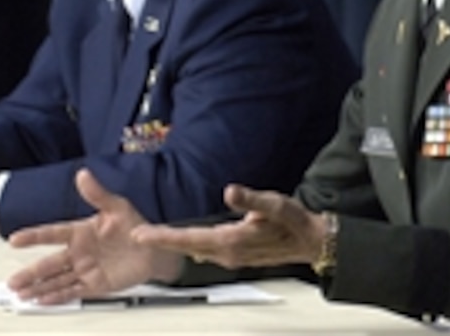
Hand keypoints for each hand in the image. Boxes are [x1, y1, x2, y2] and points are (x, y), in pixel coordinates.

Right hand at [7, 168, 181, 304]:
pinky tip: (42, 300)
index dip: (33, 237)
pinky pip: (73, 291)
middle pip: (50, 263)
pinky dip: (57, 297)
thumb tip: (83, 174)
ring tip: (21, 293)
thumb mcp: (117, 206)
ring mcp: (85, 269)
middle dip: (31, 273)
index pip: (52, 234)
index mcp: (80, 232)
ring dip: (39, 287)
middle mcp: (79, 252)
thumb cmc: (135, 226)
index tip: (14, 240)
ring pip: (57, 279)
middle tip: (12, 281)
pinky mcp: (94, 284)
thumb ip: (97, 193)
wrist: (153, 250)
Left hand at [130, 184, 325, 269]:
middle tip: (138, 236)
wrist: (312, 242)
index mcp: (232, 241)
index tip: (141, 235)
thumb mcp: (275, 203)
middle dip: (162, 242)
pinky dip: (189, 246)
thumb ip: (251, 198)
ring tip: (153, 237)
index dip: (164, 237)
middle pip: (187, 248)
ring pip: (195, 251)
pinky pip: (205, 252)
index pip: (190, 239)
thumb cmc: (295, 222)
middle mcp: (228, 254)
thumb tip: (229, 190)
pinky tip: (184, 242)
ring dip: (174, 244)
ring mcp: (232, 258)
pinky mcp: (237, 256)